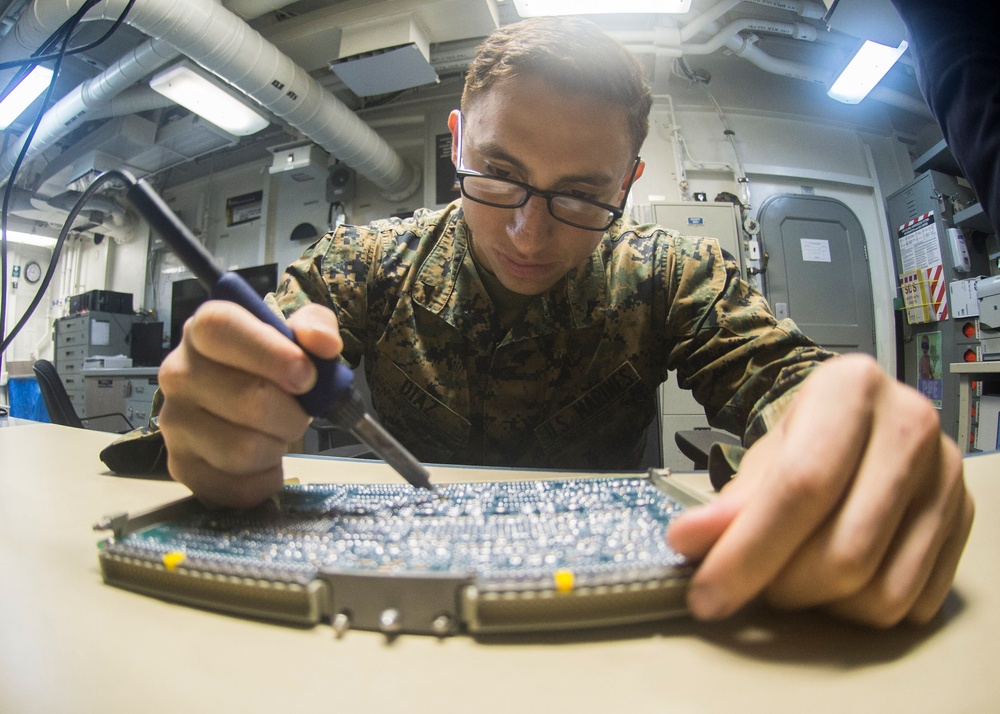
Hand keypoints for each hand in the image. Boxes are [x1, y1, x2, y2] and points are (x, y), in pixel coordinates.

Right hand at [157, 301, 342, 507]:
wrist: (248, 410)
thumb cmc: (271, 368)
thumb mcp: (297, 336)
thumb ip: (314, 326)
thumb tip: (324, 344)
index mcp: (202, 331)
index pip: (220, 328)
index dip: (270, 353)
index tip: (307, 376)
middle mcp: (178, 373)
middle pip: (246, 398)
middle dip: (291, 413)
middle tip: (299, 413)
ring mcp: (174, 422)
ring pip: (243, 448)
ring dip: (278, 446)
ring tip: (276, 434)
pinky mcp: (181, 467)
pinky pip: (237, 487)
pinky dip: (265, 479)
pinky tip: (264, 461)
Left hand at [667, 354, 974, 626]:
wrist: (864, 421)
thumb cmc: (810, 435)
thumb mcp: (763, 454)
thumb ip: (729, 502)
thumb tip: (690, 542)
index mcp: (851, 389)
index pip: (801, 487)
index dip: (747, 552)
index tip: (707, 593)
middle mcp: (910, 426)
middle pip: (845, 551)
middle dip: (782, 586)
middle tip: (752, 581)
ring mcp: (946, 478)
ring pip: (880, 591)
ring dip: (821, 605)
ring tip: (792, 576)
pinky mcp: (963, 521)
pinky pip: (911, 604)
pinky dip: (860, 611)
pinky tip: (834, 582)